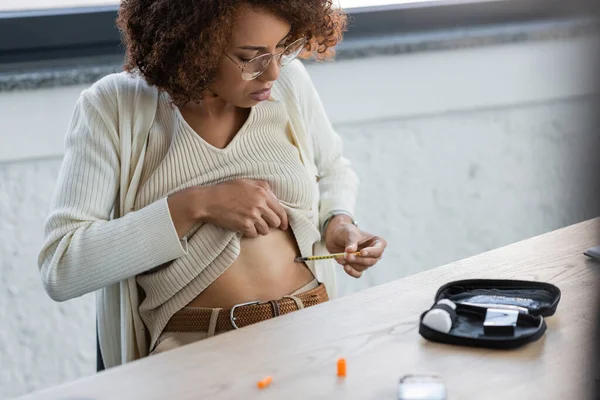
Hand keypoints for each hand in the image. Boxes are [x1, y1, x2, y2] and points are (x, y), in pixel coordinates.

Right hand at [168, 179, 287, 237]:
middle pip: (276, 222)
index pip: (280, 210)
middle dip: (271, 225)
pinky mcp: (244, 225)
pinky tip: (243, 227)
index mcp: (262, 192)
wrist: (208, 200)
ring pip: (265, 230)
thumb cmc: (226, 190)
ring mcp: (252, 215)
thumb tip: (276, 197)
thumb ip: (263, 186)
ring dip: (259, 229)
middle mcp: (260, 204)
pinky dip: (250, 233)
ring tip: (250, 224)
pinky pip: (254, 234)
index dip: (284, 220)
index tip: (284, 225)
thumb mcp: (246, 182)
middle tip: (265, 225)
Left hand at [324, 215, 386, 277]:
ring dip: (352, 264)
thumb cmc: (346, 231)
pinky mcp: (357, 267)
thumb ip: (351, 242)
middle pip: (371, 261)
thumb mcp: (349, 233)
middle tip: (347, 256)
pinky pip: (358, 274)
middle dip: (359, 259)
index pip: (379, 250)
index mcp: (376, 242)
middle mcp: (373, 253)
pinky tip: (345, 266)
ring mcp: (365, 260)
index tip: (361, 252)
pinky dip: (351, 271)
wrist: (335, 236)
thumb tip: (350, 251)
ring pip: (363, 267)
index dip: (371, 253)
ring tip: (342, 257)